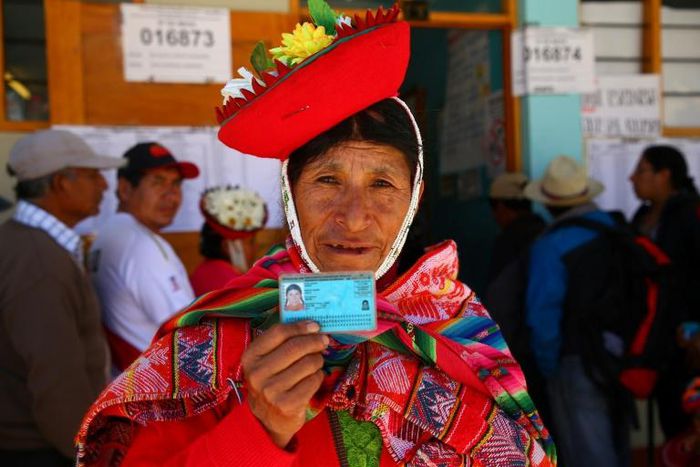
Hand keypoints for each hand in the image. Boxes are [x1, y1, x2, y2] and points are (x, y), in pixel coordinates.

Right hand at [241, 321, 328, 447]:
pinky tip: (313, 378)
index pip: (278, 333)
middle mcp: (257, 373)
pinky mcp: (287, 405)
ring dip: (318, 360)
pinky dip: (318, 376)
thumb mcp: (266, 360)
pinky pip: (314, 380)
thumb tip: (310, 323)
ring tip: (316, 362)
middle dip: (315, 341)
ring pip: (308, 364)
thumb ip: (281, 341)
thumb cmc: (271, 381)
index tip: (315, 326)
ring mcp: (271, 391)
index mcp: (250, 357)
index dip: (300, 327)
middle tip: (323, 341)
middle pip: (295, 347)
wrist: (268, 418)